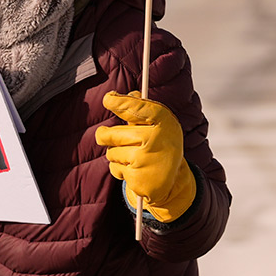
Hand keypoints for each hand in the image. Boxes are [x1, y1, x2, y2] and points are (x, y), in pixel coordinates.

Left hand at [96, 91, 196, 222]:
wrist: (171, 182)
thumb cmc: (161, 146)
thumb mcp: (158, 126)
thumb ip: (143, 110)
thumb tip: (131, 93)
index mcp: (164, 123)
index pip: (139, 108)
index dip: (121, 102)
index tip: (108, 99)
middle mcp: (155, 139)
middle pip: (112, 134)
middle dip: (104, 135)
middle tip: (103, 135)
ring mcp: (145, 159)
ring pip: (111, 153)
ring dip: (116, 155)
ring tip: (133, 157)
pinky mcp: (137, 177)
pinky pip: (114, 168)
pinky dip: (119, 169)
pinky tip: (135, 170)